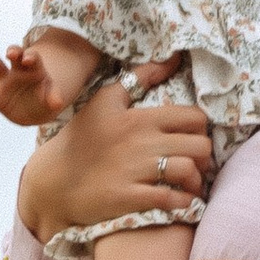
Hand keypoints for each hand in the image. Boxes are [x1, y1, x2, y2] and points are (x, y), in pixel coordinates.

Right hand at [0, 41, 66, 125]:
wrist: (37, 112)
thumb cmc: (47, 100)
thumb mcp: (53, 100)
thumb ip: (54, 98)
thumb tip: (57, 102)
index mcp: (35, 69)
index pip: (33, 58)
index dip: (30, 57)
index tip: (27, 60)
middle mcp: (19, 71)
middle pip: (15, 55)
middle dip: (13, 51)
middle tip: (11, 54)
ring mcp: (6, 82)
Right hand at [14, 64, 214, 239]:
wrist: (54, 181)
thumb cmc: (82, 138)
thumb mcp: (106, 100)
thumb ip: (140, 77)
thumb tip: (173, 57)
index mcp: (140, 118)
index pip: (194, 117)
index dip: (201, 129)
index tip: (192, 138)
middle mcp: (142, 143)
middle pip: (200, 146)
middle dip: (205, 157)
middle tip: (197, 164)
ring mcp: (136, 171)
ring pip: (188, 171)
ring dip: (195, 181)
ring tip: (189, 184)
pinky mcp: (128, 197)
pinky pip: (169, 199)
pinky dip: (182, 202)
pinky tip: (180, 201)